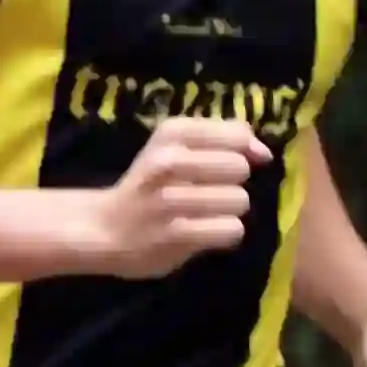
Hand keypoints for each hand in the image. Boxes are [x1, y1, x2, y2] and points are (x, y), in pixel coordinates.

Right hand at [83, 119, 267, 278]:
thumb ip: (223, 139)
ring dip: (228, 211)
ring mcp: (170, 198)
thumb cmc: (149, 185)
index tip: (222, 166)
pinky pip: (231, 229)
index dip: (241, 151)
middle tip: (206, 193)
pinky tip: (203, 233)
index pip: (236, 134)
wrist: (103, 228)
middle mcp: (168, 160)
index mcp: (171, 133)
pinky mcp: (176, 233)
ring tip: (203, 215)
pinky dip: (223, 234)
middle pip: (240, 168)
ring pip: (239, 200)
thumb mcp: (175, 147)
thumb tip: (264, 153)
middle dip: (231, 183)